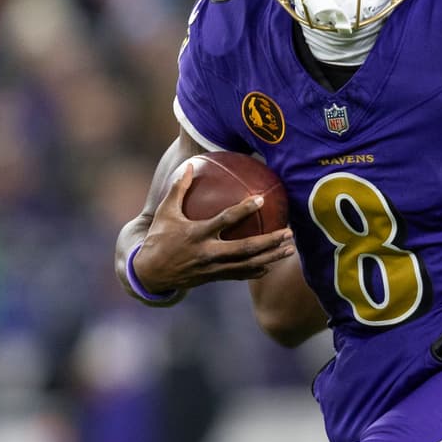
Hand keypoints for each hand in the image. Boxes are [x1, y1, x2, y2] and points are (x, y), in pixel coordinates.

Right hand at [131, 165, 294, 296]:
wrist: (151, 274)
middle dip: (269, 242)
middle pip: (245, 248)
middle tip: (289, 232)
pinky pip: (241, 275)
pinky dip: (258, 270)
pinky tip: (273, 263)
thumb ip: (178, 188)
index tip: (260, 198)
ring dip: (271, 257)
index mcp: (196, 234)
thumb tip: (189, 164)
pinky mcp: (215, 277)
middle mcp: (208, 253)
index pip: (224, 220)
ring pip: (248, 265)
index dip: (243, 210)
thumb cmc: (159, 238)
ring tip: (290, 249)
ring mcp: (214, 268)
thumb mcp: (165, 212)